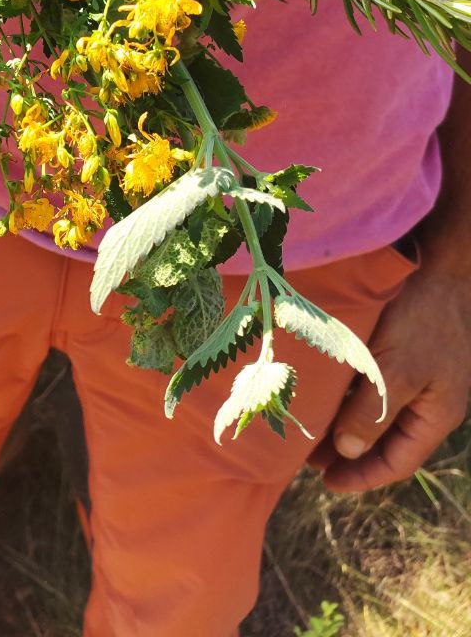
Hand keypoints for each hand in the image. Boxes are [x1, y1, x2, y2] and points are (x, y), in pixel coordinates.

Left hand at [308, 261, 470, 490]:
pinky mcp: (399, 347)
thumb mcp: (396, 370)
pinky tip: (319, 388)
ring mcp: (414, 371)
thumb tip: (347, 451)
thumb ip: (372, 413)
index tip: (327, 483)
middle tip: (307, 457)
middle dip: (347, 451)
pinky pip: (369, 381)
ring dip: (342, 420)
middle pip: (384, 438)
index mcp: (437, 412)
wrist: (437, 260)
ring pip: (373, 409)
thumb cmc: (423, 315)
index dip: (363, 476)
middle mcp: (427, 397)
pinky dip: (345, 391)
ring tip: (306, 426)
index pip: (398, 460)